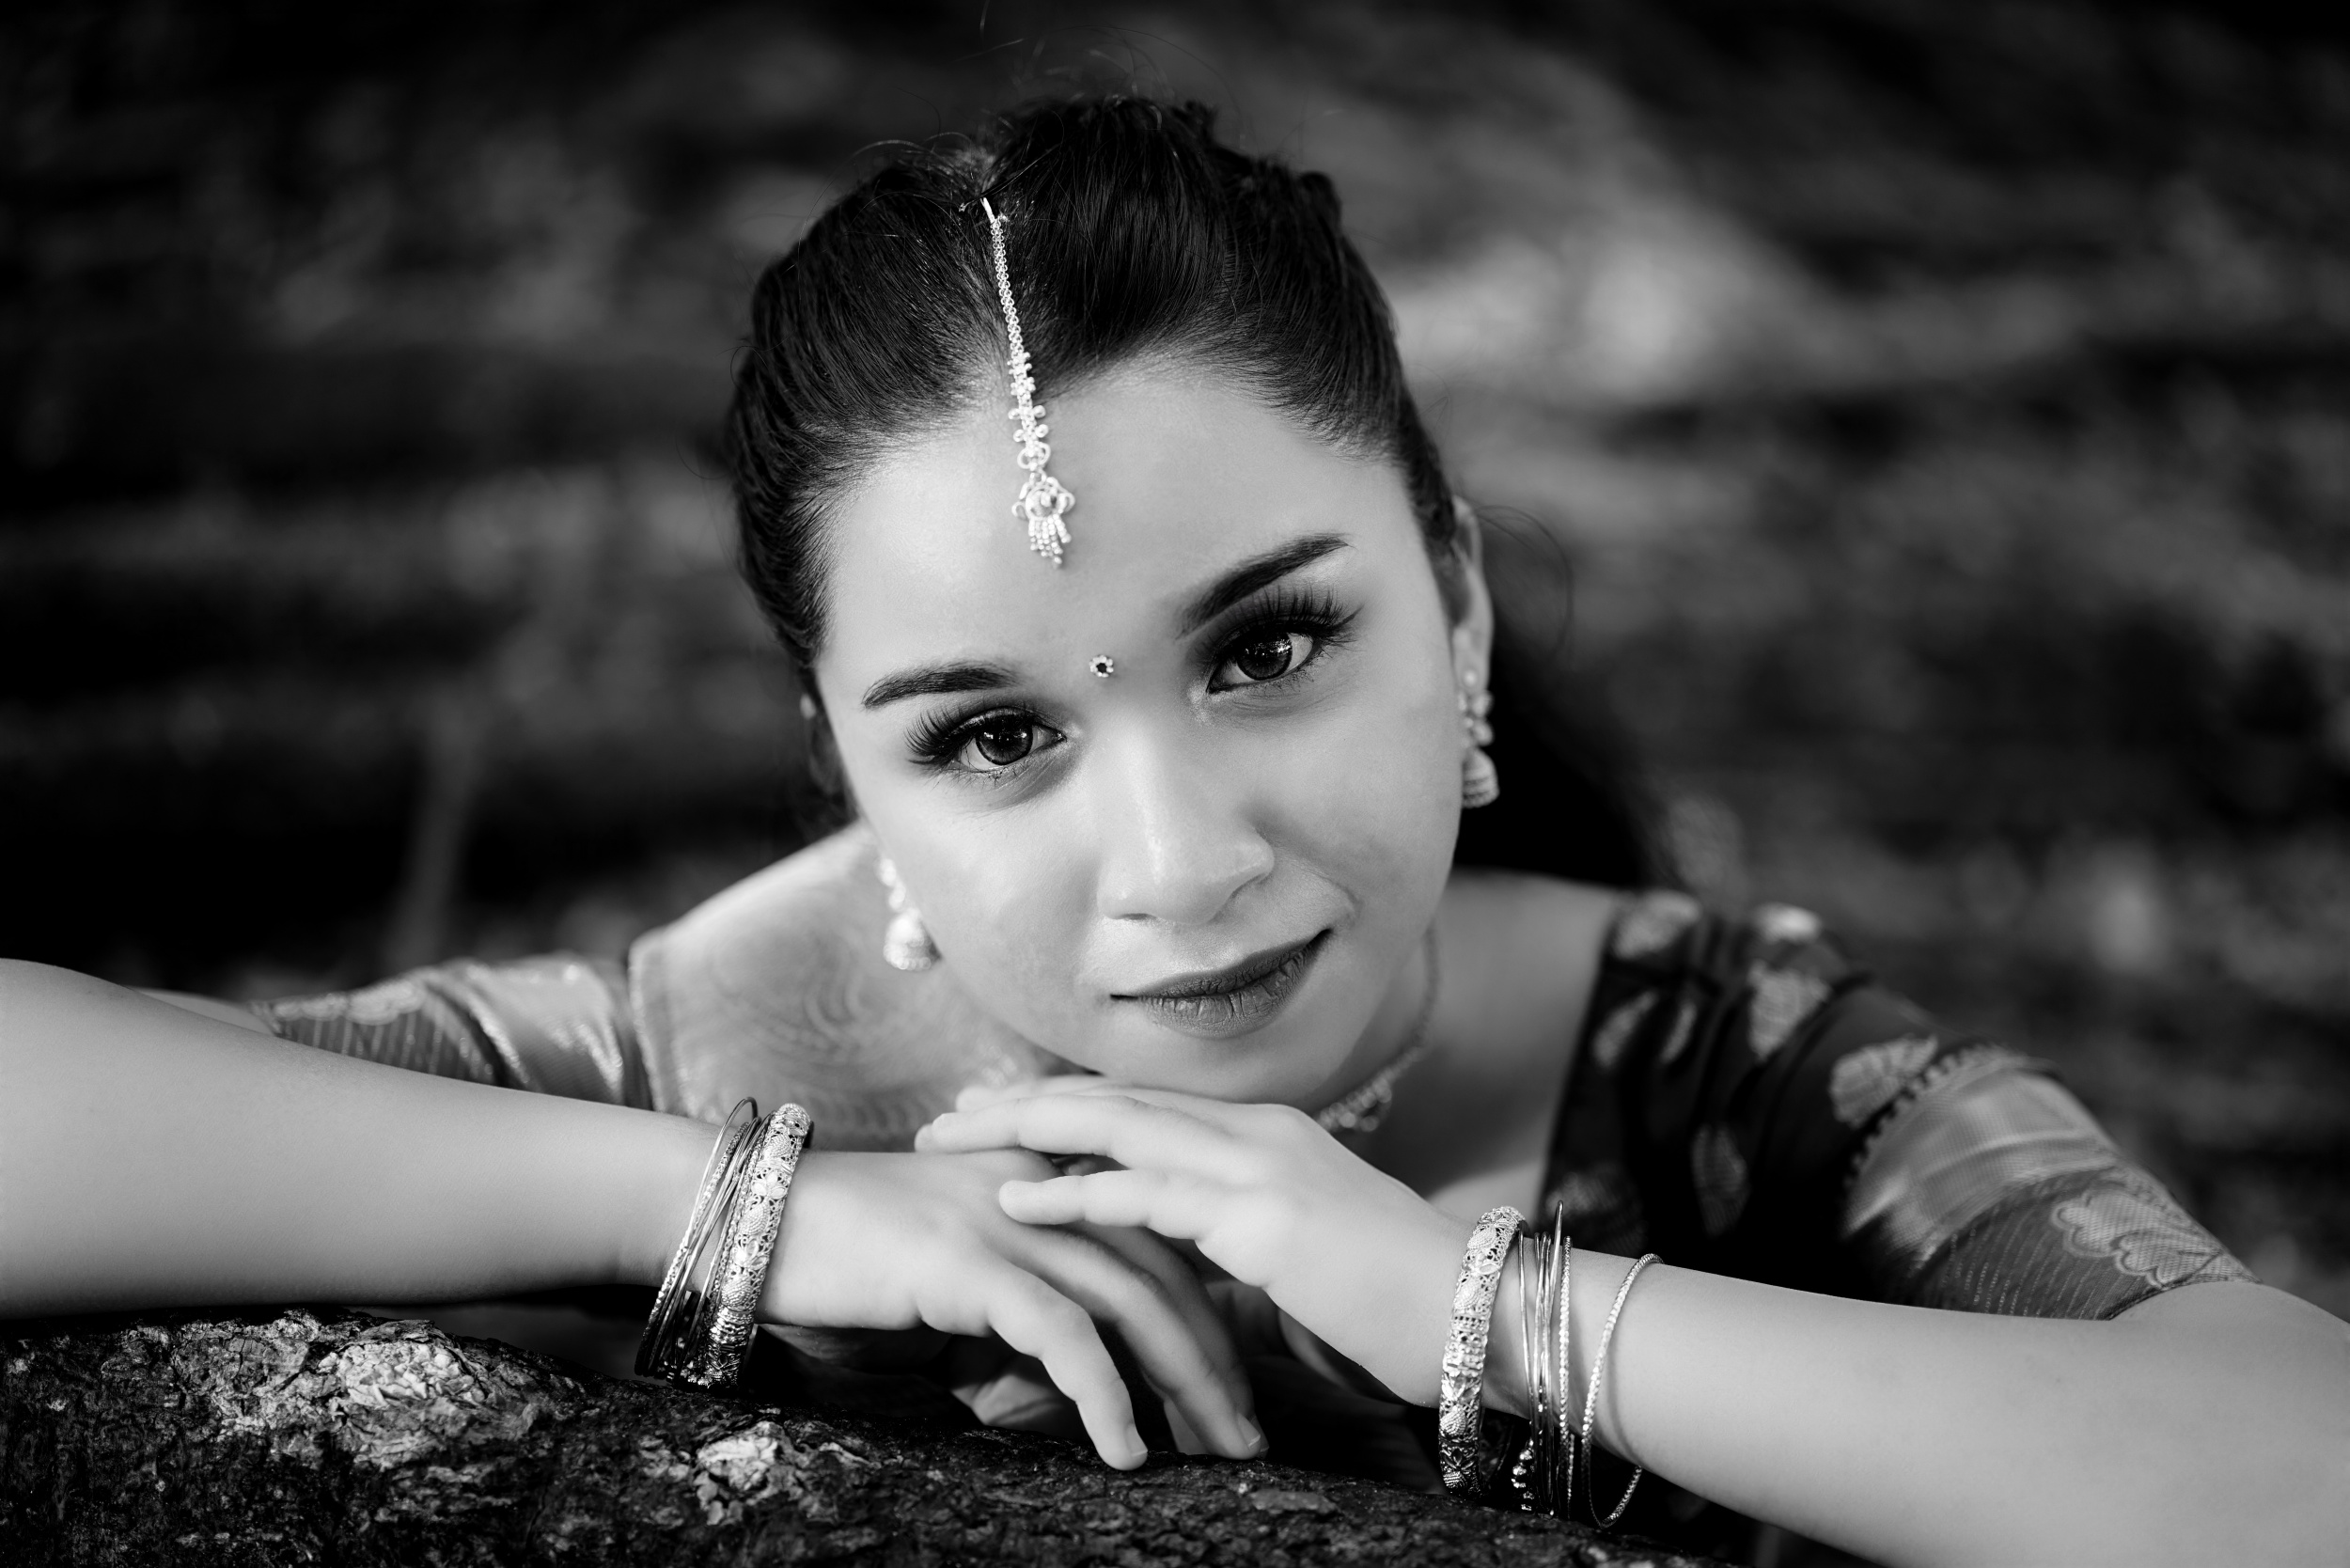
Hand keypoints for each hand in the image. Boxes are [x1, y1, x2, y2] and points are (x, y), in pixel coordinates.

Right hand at [764, 1148, 1262, 1467]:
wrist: (753, 1220)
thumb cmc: (848, 1262)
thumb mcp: (954, 1288)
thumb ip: (1018, 1320)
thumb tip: (1072, 1388)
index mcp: (1048, 1179)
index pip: (1158, 1243)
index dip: (1208, 1313)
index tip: (1239, 1387)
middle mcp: (1042, 1186)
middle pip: (1164, 1272)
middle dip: (1217, 1358)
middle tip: (1250, 1435)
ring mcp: (1007, 1218)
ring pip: (1131, 1299)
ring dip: (1183, 1384)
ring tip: (1215, 1452)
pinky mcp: (968, 1259)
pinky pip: (1059, 1332)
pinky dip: (1103, 1395)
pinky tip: (1125, 1451)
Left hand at [916, 1087, 1469, 1405]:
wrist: (1485, 1314)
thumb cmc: (1405, 1304)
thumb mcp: (1304, 1265)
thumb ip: (1237, 1259)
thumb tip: (1183, 1284)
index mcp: (1267, 1135)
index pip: (1143, 1102)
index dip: (1065, 1101)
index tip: (996, 1109)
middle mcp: (1258, 1130)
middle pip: (1113, 1097)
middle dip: (1021, 1101)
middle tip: (946, 1113)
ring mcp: (1260, 1164)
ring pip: (1115, 1126)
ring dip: (1023, 1130)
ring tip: (952, 1139)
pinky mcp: (1262, 1216)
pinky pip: (1147, 1194)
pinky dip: (1074, 1194)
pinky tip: (1016, 1203)